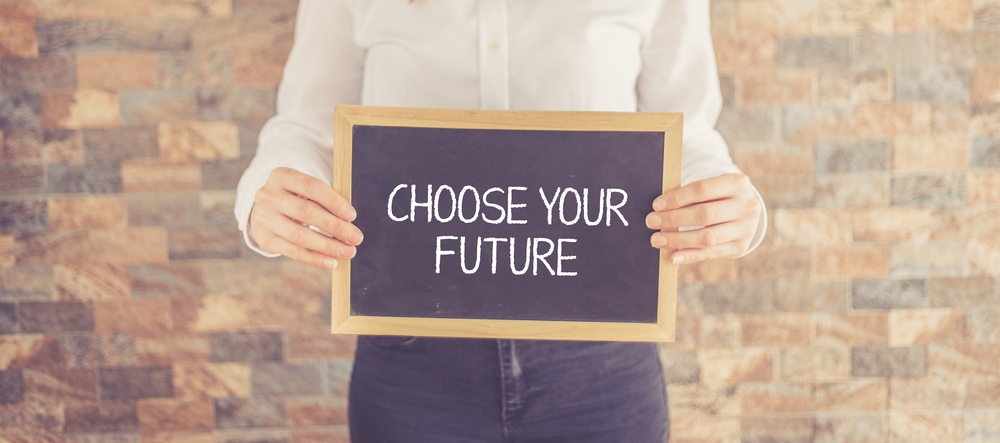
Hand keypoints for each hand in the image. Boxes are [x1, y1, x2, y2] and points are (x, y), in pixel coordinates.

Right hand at [249, 167, 362, 268]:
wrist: (266, 211)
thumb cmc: (295, 198)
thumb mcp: (304, 190)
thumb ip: (323, 200)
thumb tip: (349, 222)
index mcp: (282, 176)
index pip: (312, 187)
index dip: (333, 201)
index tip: (352, 215)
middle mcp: (269, 196)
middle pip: (307, 212)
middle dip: (335, 227)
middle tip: (355, 238)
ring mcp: (264, 218)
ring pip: (300, 235)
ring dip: (328, 246)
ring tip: (347, 251)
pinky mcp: (264, 239)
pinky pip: (294, 252)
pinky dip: (315, 258)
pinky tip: (331, 262)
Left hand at [645, 173, 760, 264]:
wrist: (746, 210)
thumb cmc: (719, 196)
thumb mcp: (713, 187)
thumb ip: (691, 195)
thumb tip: (659, 209)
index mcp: (736, 183)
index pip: (702, 190)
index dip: (677, 198)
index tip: (656, 205)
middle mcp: (746, 206)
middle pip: (704, 214)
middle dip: (674, 219)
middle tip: (651, 222)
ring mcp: (746, 228)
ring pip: (707, 237)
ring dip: (678, 239)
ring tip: (657, 240)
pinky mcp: (741, 246)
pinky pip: (711, 253)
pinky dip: (690, 255)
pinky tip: (674, 256)